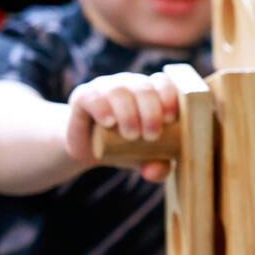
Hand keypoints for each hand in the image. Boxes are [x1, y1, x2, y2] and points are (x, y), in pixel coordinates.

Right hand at [65, 72, 179, 182]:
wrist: (89, 149)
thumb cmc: (127, 148)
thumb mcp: (146, 159)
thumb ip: (158, 167)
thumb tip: (155, 171)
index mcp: (152, 91)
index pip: (164, 82)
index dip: (170, 97)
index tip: (171, 120)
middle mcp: (130, 84)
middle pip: (144, 87)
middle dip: (152, 112)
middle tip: (152, 136)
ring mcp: (106, 87)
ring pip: (119, 90)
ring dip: (129, 113)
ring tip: (131, 136)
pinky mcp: (83, 96)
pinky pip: (93, 96)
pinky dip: (102, 108)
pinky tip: (109, 123)